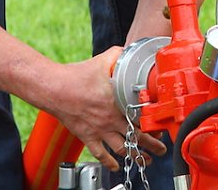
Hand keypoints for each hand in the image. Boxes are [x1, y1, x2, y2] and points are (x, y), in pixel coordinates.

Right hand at [48, 47, 166, 170]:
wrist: (55, 88)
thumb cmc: (78, 74)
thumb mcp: (104, 60)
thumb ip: (120, 56)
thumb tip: (130, 53)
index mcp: (118, 102)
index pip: (143, 117)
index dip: (155, 124)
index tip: (162, 127)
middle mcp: (111, 120)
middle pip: (137, 137)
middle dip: (152, 145)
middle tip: (161, 148)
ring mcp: (99, 130)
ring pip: (122, 149)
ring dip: (136, 157)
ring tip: (145, 161)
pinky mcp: (87, 136)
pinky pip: (100, 154)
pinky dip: (109, 163)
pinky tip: (115, 166)